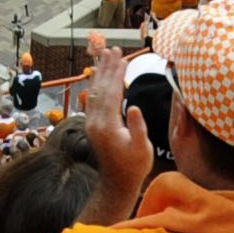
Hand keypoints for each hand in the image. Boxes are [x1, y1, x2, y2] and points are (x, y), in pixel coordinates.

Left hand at [76, 49, 154, 221]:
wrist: (117, 183)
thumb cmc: (134, 167)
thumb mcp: (142, 150)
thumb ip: (138, 128)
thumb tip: (134, 107)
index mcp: (107, 126)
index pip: (111, 93)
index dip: (116, 74)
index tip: (122, 57)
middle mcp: (95, 122)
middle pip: (100, 88)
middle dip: (107, 67)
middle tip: (113, 49)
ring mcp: (91, 123)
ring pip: (94, 92)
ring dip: (100, 73)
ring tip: (104, 55)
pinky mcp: (92, 125)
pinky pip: (92, 99)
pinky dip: (96, 84)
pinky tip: (98, 76)